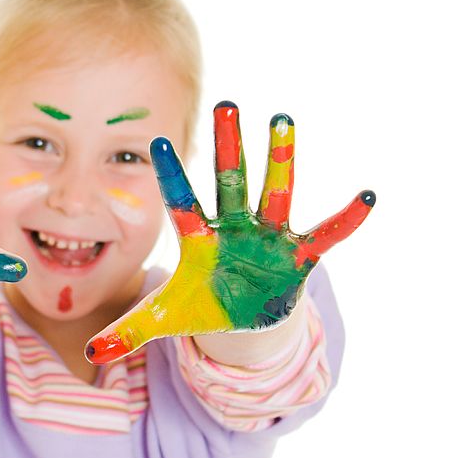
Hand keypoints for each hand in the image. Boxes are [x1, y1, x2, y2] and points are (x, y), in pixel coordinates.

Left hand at [85, 101, 374, 363]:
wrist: (244, 317)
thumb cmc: (204, 305)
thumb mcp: (166, 319)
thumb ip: (129, 330)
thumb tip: (90, 353)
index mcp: (199, 238)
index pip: (181, 201)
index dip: (170, 175)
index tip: (156, 141)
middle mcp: (233, 228)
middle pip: (229, 181)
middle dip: (227, 147)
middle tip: (225, 105)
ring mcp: (268, 237)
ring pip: (274, 191)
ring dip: (280, 160)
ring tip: (283, 119)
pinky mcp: (297, 254)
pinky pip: (325, 234)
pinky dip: (345, 220)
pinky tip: (366, 197)